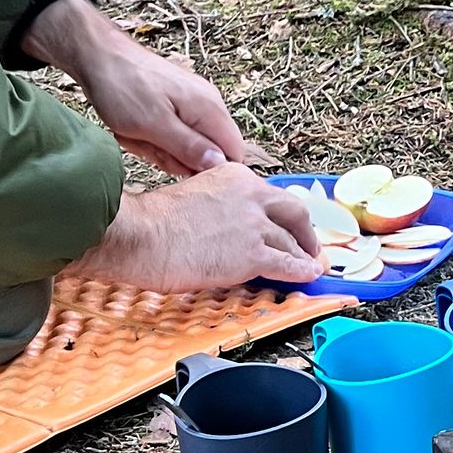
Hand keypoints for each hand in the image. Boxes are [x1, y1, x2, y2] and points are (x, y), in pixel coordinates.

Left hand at [23, 0, 260, 176]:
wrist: (98, 54)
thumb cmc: (122, 86)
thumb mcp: (153, 124)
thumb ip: (189, 147)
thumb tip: (221, 165)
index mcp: (210, 109)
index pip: (234, 153)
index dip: (211, 170)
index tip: (179, 169)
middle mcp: (208, 105)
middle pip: (209, 152)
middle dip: (178, 158)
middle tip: (148, 146)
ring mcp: (192, 103)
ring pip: (188, 145)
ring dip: (161, 148)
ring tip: (136, 134)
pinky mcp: (176, 104)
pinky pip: (173, 133)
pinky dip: (153, 138)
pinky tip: (134, 130)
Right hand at [70, 164, 321, 292]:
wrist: (142, 234)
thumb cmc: (153, 221)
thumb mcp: (192, 196)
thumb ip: (216, 207)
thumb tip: (223, 230)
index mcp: (234, 176)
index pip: (267, 195)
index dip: (278, 214)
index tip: (283, 224)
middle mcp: (250, 195)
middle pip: (293, 211)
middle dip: (304, 230)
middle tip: (307, 244)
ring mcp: (254, 224)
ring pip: (291, 241)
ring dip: (303, 256)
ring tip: (310, 266)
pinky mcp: (253, 254)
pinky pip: (287, 264)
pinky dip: (301, 271)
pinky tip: (309, 275)